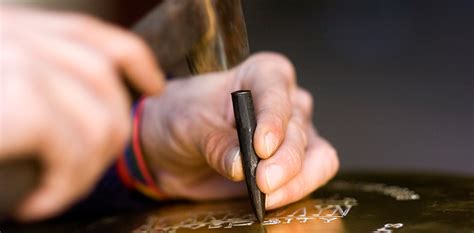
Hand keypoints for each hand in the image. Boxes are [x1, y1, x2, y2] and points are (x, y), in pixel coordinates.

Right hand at [0, 6, 163, 220]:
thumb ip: (18, 79)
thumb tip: (69, 112)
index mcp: (7, 25)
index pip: (92, 37)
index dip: (136, 62)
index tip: (151, 87)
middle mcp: (14, 33)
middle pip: (106, 80)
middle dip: (113, 131)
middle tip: (84, 171)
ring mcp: (16, 61)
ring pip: (98, 118)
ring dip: (87, 168)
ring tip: (57, 193)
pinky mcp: (18, 100)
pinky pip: (72, 148)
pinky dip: (64, 186)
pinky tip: (38, 205)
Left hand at [141, 53, 337, 208]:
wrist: (172, 149)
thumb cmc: (181, 119)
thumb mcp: (188, 125)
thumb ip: (215, 142)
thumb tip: (241, 164)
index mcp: (261, 76)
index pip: (277, 93)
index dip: (273, 120)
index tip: (261, 147)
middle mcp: (285, 101)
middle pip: (299, 128)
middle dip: (284, 159)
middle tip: (263, 181)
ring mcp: (293, 133)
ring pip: (316, 154)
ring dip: (296, 178)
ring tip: (268, 195)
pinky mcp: (294, 164)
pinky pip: (312, 176)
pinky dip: (297, 189)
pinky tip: (272, 199)